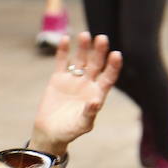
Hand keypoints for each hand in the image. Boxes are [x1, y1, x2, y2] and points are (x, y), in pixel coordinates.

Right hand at [29, 32, 121, 154]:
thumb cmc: (70, 131)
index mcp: (97, 94)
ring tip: (85, 35)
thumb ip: (89, 113)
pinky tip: (66, 39)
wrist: (50, 132)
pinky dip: (63, 51)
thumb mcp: (82, 124)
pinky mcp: (58, 78)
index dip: (113, 66)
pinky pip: (62, 61)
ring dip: (83, 48)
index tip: (117, 54)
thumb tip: (96, 102)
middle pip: (96, 64)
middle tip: (102, 38)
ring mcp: (73, 79)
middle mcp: (87, 84)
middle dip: (99, 52)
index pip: (108, 77)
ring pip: (80, 60)